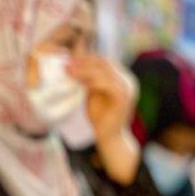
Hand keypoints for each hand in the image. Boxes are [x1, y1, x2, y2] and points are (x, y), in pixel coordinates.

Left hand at [68, 54, 139, 183]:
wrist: (109, 136)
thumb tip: (75, 66)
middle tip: (66, 64)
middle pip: (105, 63)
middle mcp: (128, 80)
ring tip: (69, 71)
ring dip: (85, 70)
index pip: (104, 61)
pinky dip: (91, 81)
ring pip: (105, 72)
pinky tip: (78, 82)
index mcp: (122, 78)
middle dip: (84, 62)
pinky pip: (107, 84)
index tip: (69, 59)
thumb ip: (89, 80)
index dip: (87, 58)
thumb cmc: (100, 116)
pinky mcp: (124, 97)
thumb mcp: (93, 93)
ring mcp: (128, 88)